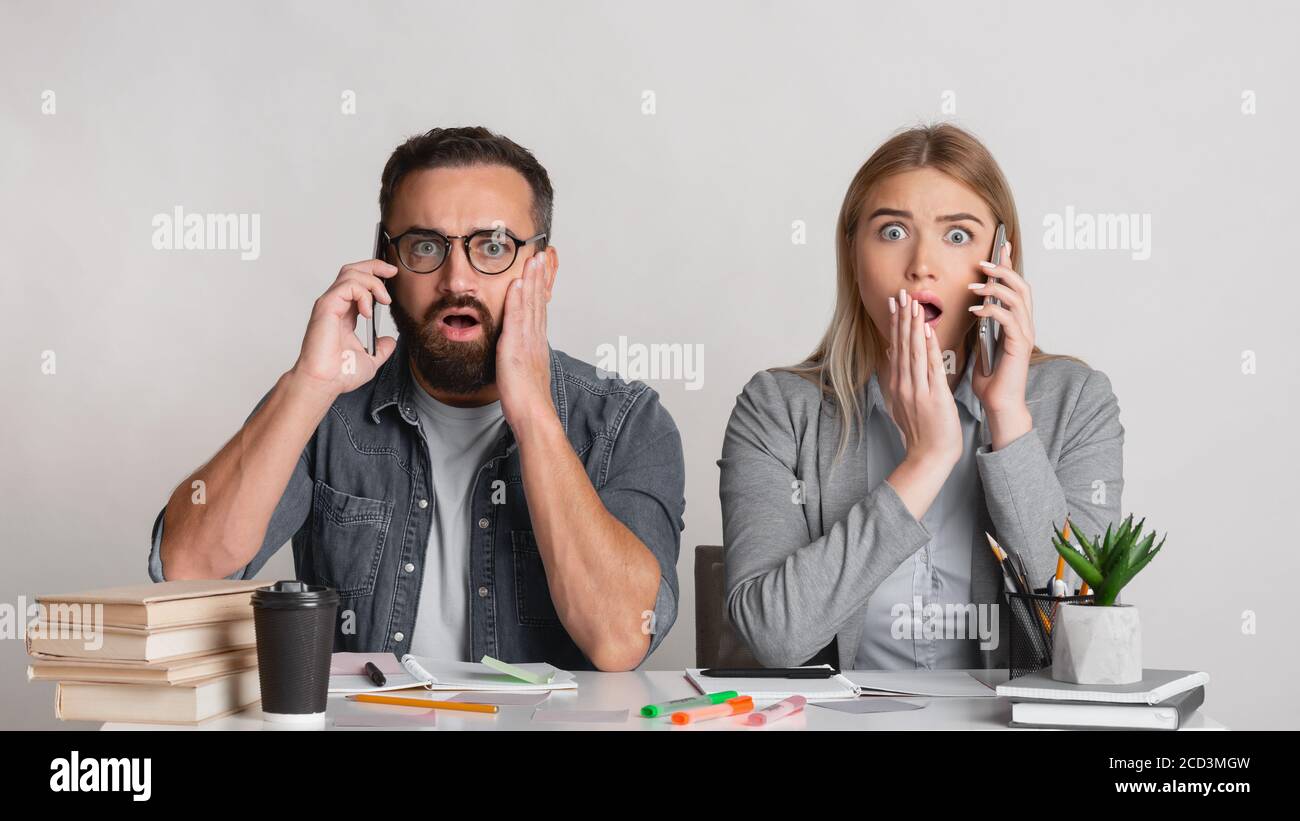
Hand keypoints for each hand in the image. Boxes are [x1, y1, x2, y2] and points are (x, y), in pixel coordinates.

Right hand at [289, 259, 397, 398]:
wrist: (324, 382)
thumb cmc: (338, 373)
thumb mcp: (370, 359)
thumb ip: (381, 348)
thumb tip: (391, 341)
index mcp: (344, 314)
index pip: (357, 283)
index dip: (375, 274)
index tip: (392, 276)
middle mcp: (336, 306)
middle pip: (352, 270)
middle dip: (374, 266)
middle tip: (392, 272)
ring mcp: (330, 304)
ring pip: (351, 273)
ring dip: (372, 282)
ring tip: (383, 300)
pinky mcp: (326, 307)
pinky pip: (347, 286)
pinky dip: (363, 293)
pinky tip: (369, 312)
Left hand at [496, 252, 554, 429]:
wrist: (532, 413)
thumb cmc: (528, 401)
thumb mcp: (526, 375)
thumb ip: (525, 361)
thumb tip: (522, 358)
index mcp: (536, 344)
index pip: (539, 310)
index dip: (540, 289)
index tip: (541, 272)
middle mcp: (535, 338)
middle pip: (539, 302)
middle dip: (540, 278)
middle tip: (541, 256)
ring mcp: (527, 341)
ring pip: (531, 305)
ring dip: (532, 281)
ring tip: (533, 260)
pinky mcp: (517, 346)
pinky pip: (518, 318)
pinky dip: (519, 299)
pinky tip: (519, 283)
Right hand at [886, 287, 962, 468]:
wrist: (928, 457)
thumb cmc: (921, 433)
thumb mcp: (902, 403)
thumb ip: (897, 377)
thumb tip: (892, 354)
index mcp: (897, 384)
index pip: (896, 347)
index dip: (895, 323)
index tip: (895, 303)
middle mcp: (903, 384)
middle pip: (902, 345)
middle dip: (902, 317)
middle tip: (902, 294)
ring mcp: (917, 389)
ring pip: (915, 351)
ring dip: (914, 326)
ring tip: (914, 303)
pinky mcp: (933, 396)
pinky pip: (931, 366)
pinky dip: (929, 347)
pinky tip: (929, 331)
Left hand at [968, 240, 1033, 417]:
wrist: (999, 404)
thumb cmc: (990, 380)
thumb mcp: (982, 346)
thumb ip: (981, 328)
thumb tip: (971, 310)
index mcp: (1016, 323)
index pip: (1015, 287)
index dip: (1009, 266)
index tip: (1000, 247)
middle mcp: (1025, 325)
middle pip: (1022, 286)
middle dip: (1003, 270)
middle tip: (983, 263)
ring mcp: (1025, 335)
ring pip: (1018, 299)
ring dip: (995, 288)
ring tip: (975, 285)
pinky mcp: (1020, 346)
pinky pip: (1009, 319)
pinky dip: (992, 310)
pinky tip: (976, 309)